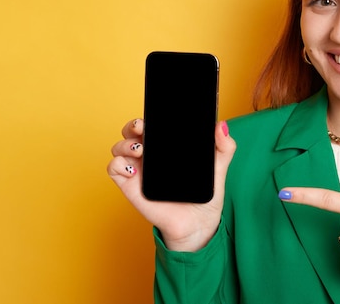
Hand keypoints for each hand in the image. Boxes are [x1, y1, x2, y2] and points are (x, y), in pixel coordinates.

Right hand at [107, 118, 235, 251]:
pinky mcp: (131, 186)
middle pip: (131, 132)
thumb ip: (224, 147)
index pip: (153, 124)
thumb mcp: (219, 168)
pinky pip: (114, 169)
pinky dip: (118, 164)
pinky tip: (134, 169)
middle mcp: (150, 156)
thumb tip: (222, 126)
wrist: (198, 224)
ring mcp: (139, 170)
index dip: (149, 116)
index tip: (154, 115)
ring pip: (119, 147)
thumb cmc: (205, 196)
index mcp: (167, 147)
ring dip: (125, 143)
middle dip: (132, 125)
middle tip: (143, 128)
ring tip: (141, 150)